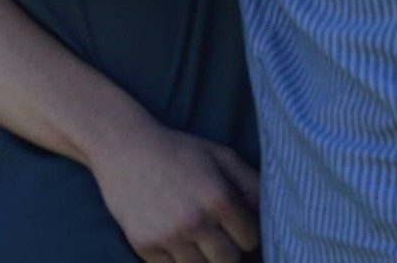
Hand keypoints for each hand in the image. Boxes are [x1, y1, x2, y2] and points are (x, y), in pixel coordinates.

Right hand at [87, 119, 260, 262]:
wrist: (122, 144)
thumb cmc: (177, 150)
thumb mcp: (220, 155)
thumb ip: (253, 184)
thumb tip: (274, 217)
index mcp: (218, 197)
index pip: (251, 240)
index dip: (245, 232)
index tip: (232, 223)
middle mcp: (195, 220)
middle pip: (229, 261)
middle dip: (226, 251)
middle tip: (214, 234)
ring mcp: (168, 235)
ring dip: (201, 257)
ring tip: (193, 236)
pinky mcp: (144, 244)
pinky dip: (175, 259)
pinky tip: (171, 238)